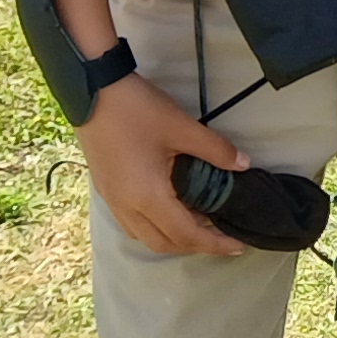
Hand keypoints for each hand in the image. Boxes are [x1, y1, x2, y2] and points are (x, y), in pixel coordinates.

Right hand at [78, 76, 250, 256]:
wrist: (92, 92)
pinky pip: (133, 222)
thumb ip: (215, 150)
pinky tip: (171, 208)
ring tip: (199, 222)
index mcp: (147, 196)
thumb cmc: (137, 110)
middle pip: (163, 244)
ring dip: (173, 238)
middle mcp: (127, 206)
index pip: (185, 234)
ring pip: (145, 236)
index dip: (214, 243)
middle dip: (194, 245)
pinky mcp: (107, 190)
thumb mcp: (181, 127)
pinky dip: (156, 225)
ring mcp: (113, 200)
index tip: (238, 246)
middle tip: (221, 236)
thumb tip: (244, 165)